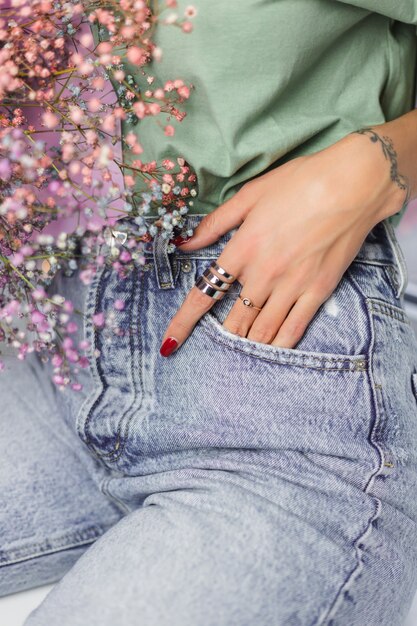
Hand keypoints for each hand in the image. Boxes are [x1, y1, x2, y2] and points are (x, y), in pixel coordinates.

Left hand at [159, 130, 406, 356]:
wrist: (353, 184)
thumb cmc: (301, 182)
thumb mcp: (250, 195)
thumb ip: (216, 223)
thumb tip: (186, 243)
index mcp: (242, 249)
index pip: (204, 294)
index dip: (183, 322)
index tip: (169, 342)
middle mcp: (263, 274)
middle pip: (233, 321)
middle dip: (220, 336)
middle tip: (215, 343)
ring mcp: (292, 286)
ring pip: (262, 331)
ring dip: (247, 344)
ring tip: (240, 350)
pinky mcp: (318, 291)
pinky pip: (294, 329)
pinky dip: (279, 345)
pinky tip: (270, 351)